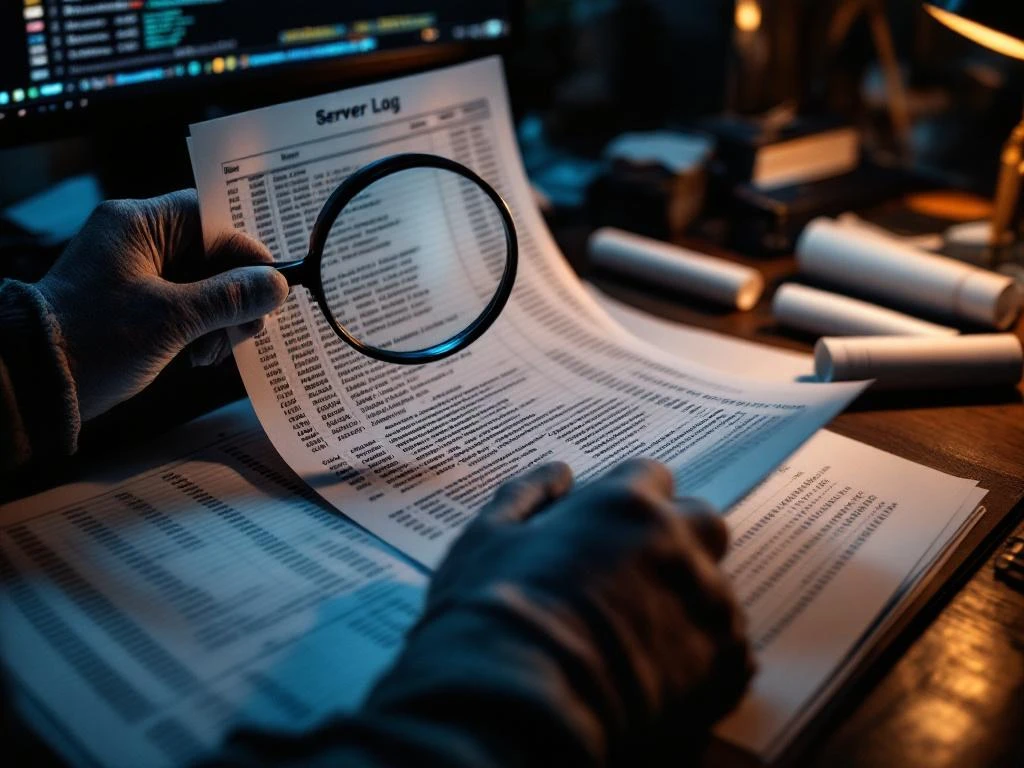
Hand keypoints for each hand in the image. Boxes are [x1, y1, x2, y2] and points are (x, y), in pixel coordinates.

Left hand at [36, 190, 287, 420]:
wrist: (38, 383)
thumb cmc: (94, 340)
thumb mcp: (173, 318)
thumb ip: (230, 297)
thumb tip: (276, 285)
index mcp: (138, 224)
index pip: (212, 218)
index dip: (247, 251)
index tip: (272, 285)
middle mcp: (138, 241)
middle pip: (212, 255)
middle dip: (236, 295)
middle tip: (247, 329)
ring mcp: (136, 273)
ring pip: (205, 284)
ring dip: (222, 318)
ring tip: (216, 352)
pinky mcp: (137, 303)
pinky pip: (187, 305)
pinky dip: (202, 329)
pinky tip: (201, 356)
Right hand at [374, 459, 753, 763]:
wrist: (518, 707)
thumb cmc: (491, 616)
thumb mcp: (488, 539)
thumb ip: (526, 494)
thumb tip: (557, 473)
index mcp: (626, 505)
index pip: (652, 477)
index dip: (631, 501)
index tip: (612, 527)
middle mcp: (679, 545)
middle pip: (701, 523)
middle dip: (677, 539)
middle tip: (634, 574)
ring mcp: (709, 605)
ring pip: (714, 588)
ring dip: (686, 600)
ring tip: (640, 637)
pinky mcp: (727, 664)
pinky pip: (729, 648)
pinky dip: (702, 656)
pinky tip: (659, 674)